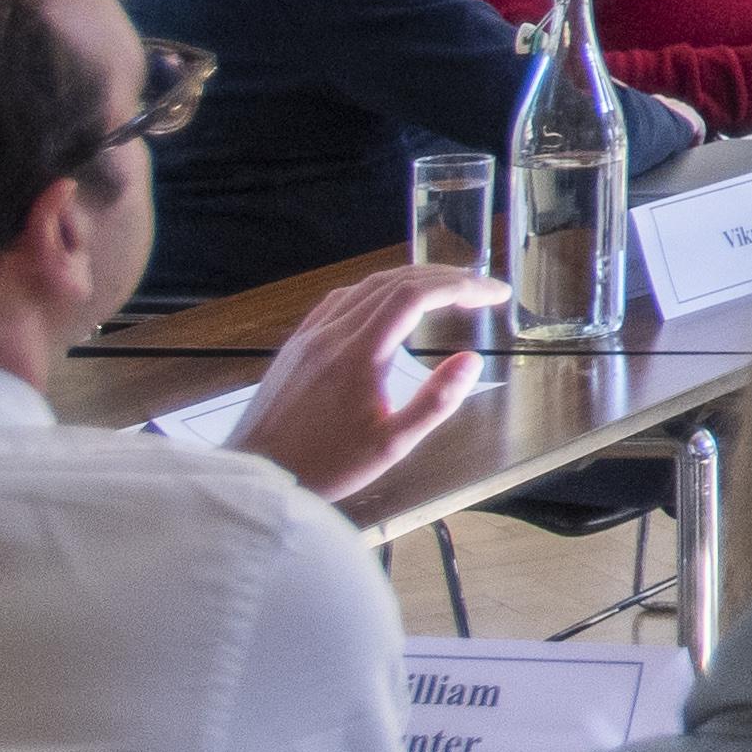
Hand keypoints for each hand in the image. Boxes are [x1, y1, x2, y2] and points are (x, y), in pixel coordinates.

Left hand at [232, 265, 497, 504]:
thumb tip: (471, 360)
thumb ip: (435, 402)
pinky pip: (342, 298)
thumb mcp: (391, 446)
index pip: (416, 296)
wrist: (256, 474)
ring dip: (413, 279)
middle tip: (481, 289)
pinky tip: (389, 303)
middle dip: (446, 277)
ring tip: (446, 290)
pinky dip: (378, 290)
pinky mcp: (297, 343)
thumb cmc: (326, 466)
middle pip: (395, 281)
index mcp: (358, 354)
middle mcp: (332, 333)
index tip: (495, 294)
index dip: (461, 286)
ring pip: (368, 285)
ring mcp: (311, 334)